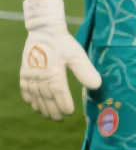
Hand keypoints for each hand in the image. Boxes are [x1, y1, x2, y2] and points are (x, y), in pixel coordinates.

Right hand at [20, 0, 100, 119]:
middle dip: (53, 110)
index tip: (69, 112)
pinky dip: (29, 98)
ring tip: (48, 115)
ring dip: (41, 107)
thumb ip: (85, 71)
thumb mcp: (77, 55)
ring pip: (35, 96)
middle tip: (59, 119)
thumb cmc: (63, 43)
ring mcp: (30, 75)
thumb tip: (97, 86)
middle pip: (46, 98)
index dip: (63, 104)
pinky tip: (34, 104)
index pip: (59, 94)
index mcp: (53, 73)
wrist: (44, 30)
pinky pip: (25, 89)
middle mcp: (40, 76)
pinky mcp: (24, 72)